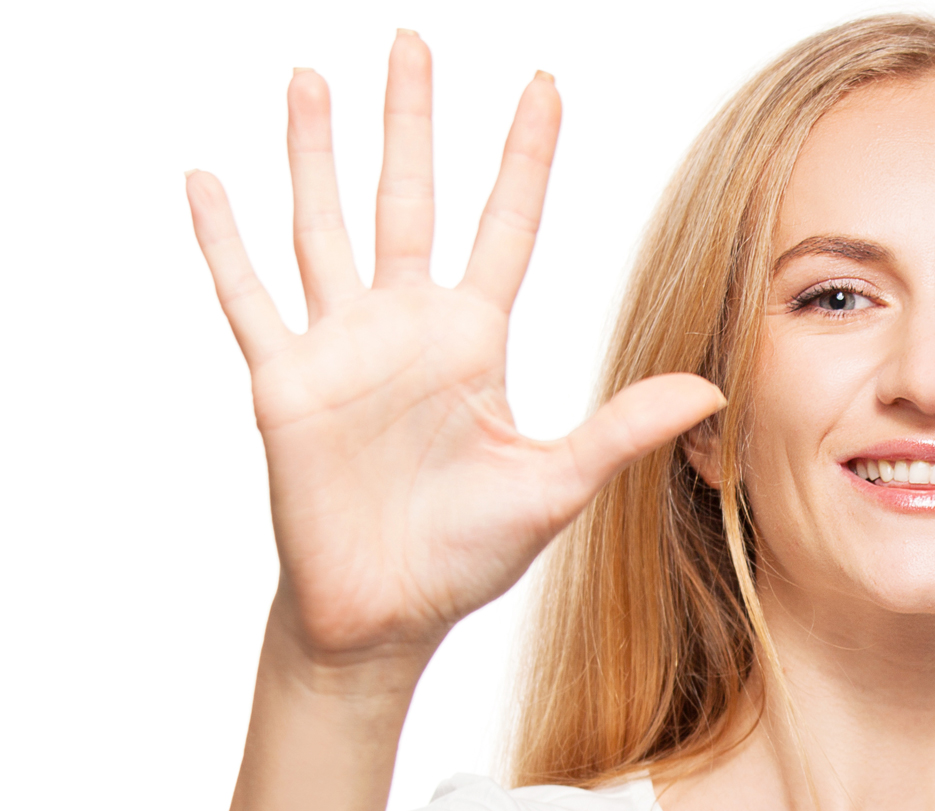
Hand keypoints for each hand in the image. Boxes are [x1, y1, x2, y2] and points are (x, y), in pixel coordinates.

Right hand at [188, 32, 721, 668]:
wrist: (387, 613)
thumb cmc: (467, 556)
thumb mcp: (556, 486)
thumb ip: (622, 430)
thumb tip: (710, 389)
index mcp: (474, 342)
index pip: (507, 227)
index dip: (524, 157)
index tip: (543, 85)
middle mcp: (407, 329)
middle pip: (409, 200)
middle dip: (412, 122)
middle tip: (412, 41)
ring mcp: (341, 349)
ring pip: (325, 226)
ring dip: (315, 155)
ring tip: (312, 80)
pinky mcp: (284, 382)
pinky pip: (248, 297)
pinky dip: (223, 242)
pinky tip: (206, 180)